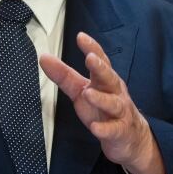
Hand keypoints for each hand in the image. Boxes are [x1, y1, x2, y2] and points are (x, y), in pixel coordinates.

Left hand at [39, 32, 165, 173]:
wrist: (129, 137)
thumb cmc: (103, 108)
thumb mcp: (81, 90)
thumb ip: (64, 75)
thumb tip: (44, 57)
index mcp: (105, 80)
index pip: (101, 60)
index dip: (92, 48)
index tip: (81, 37)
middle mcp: (115, 92)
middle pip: (109, 78)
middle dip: (101, 68)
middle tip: (90, 58)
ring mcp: (120, 112)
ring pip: (113, 103)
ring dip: (101, 98)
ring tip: (87, 93)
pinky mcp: (120, 131)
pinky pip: (113, 129)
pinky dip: (105, 129)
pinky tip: (95, 128)